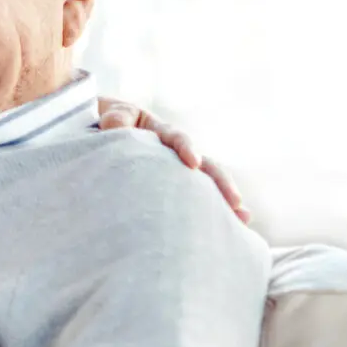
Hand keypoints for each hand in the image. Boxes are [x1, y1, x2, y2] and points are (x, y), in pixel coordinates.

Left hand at [96, 98, 249, 222]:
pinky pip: (195, 202)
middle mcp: (177, 154)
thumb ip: (116, 119)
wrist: (103, 131)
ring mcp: (179, 173)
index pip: (177, 139)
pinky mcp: (174, 190)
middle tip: (235, 201)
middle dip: (220, 182)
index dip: (186, 148)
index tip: (193, 163)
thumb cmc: (109, 123)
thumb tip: (114, 126)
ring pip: (206, 186)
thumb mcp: (112, 115)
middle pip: (205, 165)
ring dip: (224, 201)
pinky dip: (211, 213)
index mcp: (161, 132)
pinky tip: (228, 231)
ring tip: (242, 219)